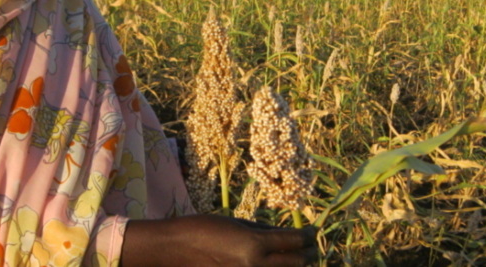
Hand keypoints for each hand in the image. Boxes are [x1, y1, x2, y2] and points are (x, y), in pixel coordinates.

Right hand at [121, 214, 317, 266]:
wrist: (173, 250)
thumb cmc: (202, 229)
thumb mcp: (235, 223)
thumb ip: (261, 231)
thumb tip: (282, 235)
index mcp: (254, 245)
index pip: (292, 241)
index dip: (307, 236)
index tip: (313, 232)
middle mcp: (255, 266)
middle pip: (295, 263)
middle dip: (306, 254)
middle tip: (311, 247)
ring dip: (294, 266)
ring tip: (299, 259)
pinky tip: (275, 265)